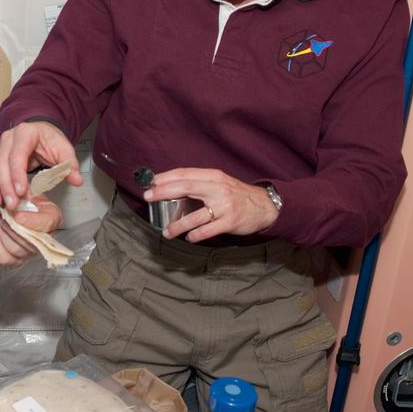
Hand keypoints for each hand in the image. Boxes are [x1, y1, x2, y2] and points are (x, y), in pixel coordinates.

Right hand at [0, 121, 82, 209]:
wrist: (39, 132)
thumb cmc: (50, 141)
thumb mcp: (64, 149)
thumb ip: (69, 165)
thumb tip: (76, 180)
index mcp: (25, 133)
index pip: (17, 154)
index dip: (17, 174)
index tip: (21, 192)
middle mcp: (7, 139)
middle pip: (1, 163)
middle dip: (4, 186)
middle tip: (11, 204)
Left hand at [0, 193, 63, 266]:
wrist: (10, 206)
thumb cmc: (21, 198)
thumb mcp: (25, 189)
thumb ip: (23, 192)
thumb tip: (16, 196)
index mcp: (51, 217)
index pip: (47, 224)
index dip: (32, 222)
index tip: (18, 216)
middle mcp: (43, 239)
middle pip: (29, 241)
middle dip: (11, 226)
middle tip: (0, 213)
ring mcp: (29, 251)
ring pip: (14, 250)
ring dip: (0, 232)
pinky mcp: (14, 259)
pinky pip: (3, 258)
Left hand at [145, 168, 278, 242]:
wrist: (264, 206)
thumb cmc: (236, 195)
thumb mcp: (219, 183)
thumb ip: (199, 184)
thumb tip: (169, 188)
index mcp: (213, 176)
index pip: (185, 173)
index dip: (166, 178)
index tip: (150, 183)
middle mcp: (218, 188)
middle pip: (185, 187)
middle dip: (163, 192)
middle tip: (148, 197)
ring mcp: (224, 206)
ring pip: (195, 215)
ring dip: (178, 225)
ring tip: (167, 232)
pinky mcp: (230, 221)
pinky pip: (208, 230)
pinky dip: (196, 235)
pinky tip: (189, 237)